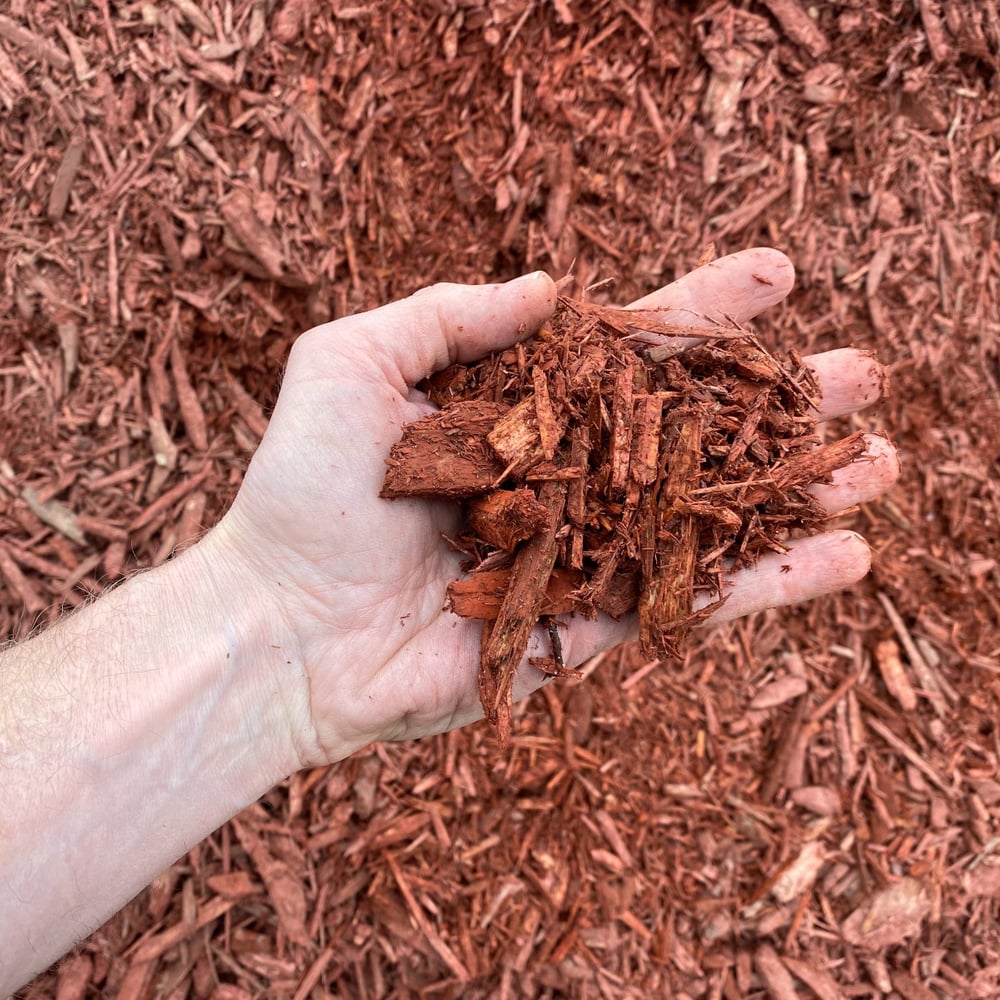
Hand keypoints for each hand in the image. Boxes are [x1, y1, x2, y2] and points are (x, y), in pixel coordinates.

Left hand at [208, 249, 897, 763]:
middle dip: (776, 403)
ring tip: (878, 464)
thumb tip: (553, 287)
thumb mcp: (352, 363)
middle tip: (862, 377)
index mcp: (518, 411)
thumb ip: (448, 315)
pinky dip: (764, 583)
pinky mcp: (588, 625)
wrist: (283, 627)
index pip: (626, 351)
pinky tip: (842, 559)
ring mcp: (582, 551)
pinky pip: (688, 599)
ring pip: (706, 514)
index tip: (773, 274)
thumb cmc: (305, 492)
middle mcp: (562, 476)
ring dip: (794, 490)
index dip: (700, 312)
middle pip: (689, 430)